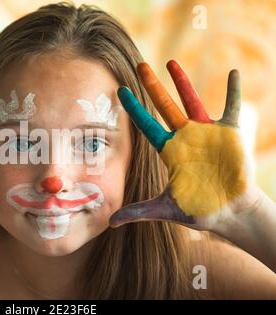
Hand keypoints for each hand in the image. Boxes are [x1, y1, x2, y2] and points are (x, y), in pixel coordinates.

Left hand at [110, 60, 263, 233]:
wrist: (230, 213)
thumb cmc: (199, 210)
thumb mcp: (165, 208)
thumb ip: (138, 211)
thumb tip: (111, 222)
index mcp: (169, 151)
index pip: (146, 125)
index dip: (133, 109)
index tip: (120, 91)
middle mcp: (184, 137)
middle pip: (164, 106)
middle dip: (152, 85)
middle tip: (139, 65)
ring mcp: (206, 133)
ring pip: (191, 100)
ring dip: (182, 81)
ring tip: (170, 61)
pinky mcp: (230, 133)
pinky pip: (232, 106)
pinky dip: (233, 90)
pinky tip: (232, 72)